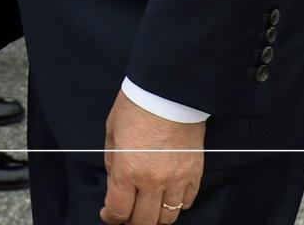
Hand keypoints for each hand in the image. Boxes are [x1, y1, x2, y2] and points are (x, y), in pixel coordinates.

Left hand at [100, 89, 203, 224]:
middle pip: (143, 221)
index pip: (118, 210)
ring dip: (155, 216)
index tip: (109, 215)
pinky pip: (186, 202)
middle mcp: (151, 180)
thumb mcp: (112, 133)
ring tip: (148, 207)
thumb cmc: (137, 107)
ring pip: (167, 217)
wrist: (169, 92)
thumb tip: (114, 184)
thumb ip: (112, 162)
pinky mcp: (194, 174)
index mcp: (127, 170)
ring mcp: (175, 179)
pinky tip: (167, 196)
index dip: (111, 217)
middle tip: (127, 213)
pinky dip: (176, 204)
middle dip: (131, 221)